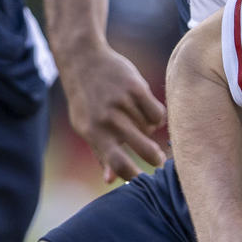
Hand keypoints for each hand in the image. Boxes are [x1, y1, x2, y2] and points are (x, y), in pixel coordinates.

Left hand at [55, 43, 168, 182]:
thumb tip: (111, 180)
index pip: (118, 163)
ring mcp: (122, 102)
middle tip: (158, 160)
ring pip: (150, 128)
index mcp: (94, 132)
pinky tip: (147, 110)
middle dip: (155, 158)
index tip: (143, 180)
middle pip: (143, 148)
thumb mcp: (86, 127)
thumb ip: (101, 153)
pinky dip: (156, 115)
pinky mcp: (135, 87)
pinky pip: (156, 112)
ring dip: (148, 129)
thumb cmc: (86, 100)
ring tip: (137, 120)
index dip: (134, 176)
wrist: (83, 60)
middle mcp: (107, 118)